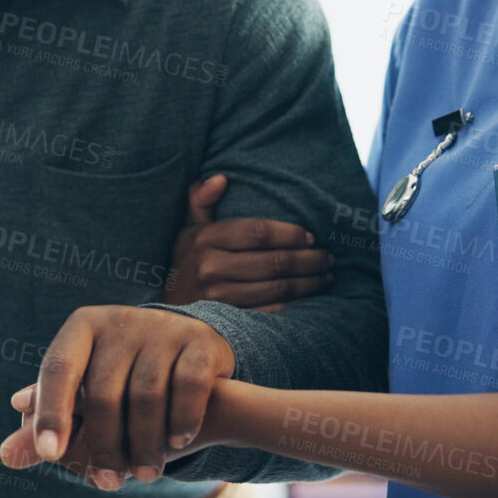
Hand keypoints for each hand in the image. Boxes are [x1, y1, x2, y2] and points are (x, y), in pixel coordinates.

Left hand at [0, 305, 234, 486]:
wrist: (187, 348)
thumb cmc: (121, 377)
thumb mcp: (81, 392)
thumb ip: (46, 423)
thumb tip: (5, 455)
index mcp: (81, 328)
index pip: (58, 370)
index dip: (51, 413)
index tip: (50, 455)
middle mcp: (119, 321)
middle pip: (103, 393)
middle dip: (106, 446)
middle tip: (110, 484)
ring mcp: (162, 328)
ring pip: (146, 395)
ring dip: (146, 444)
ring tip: (146, 474)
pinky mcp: (200, 341)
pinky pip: (188, 386)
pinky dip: (182, 419)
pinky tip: (179, 444)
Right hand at [162, 174, 333, 310]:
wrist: (168, 309)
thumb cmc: (186, 262)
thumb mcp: (188, 229)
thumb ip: (200, 200)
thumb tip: (220, 178)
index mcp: (204, 239)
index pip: (257, 232)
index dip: (290, 233)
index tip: (311, 236)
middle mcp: (210, 267)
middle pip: (274, 262)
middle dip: (309, 259)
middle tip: (329, 257)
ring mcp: (219, 297)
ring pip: (278, 287)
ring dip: (310, 282)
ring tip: (326, 275)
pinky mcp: (230, 319)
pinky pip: (272, 311)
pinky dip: (296, 304)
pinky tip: (310, 296)